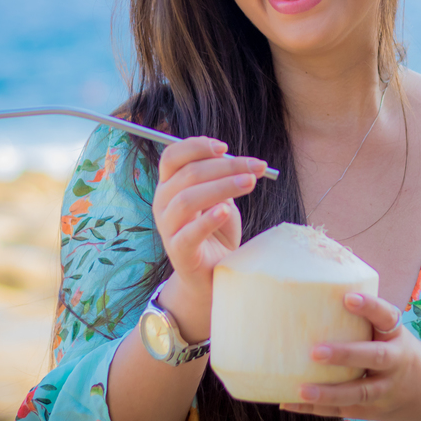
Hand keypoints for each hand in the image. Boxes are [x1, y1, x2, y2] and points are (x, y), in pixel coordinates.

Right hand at [152, 137, 265, 299]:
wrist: (213, 274)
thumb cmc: (216, 232)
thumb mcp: (220, 199)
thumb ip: (221, 179)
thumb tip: (235, 159)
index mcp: (170, 185)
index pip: (172, 157)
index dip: (196, 146)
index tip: (225, 147)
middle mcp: (163, 203)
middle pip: (188, 174)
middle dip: (226, 166)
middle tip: (257, 167)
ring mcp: (167, 228)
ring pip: (187, 199)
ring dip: (222, 187)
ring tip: (250, 183)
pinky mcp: (178, 252)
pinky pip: (189, 233)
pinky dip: (208, 219)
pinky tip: (225, 211)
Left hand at [280, 292, 420, 420]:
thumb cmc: (403, 355)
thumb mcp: (394, 336)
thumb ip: (367, 323)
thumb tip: (319, 295)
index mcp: (398, 337)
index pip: (387, 317)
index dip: (370, 307)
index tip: (349, 297)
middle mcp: (395, 363)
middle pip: (373, 358)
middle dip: (345, 355)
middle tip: (316, 351)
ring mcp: (385, 390)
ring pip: (358, 393)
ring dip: (328, 392)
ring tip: (300, 389)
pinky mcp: (373, 411)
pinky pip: (342, 410)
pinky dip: (315, 408)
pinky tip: (289, 402)